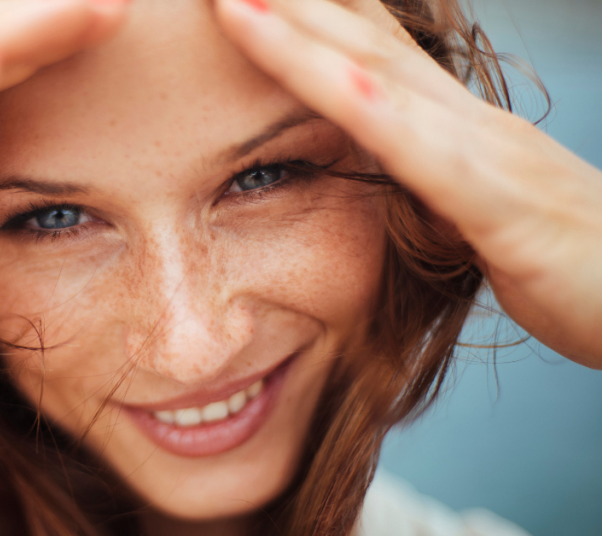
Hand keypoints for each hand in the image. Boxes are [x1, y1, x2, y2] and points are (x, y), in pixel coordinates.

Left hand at [213, 0, 601, 368]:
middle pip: (361, 42)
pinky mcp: (500, 205)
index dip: (314, 10)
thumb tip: (380, 167)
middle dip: (293, 2)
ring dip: (302, 34)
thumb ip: (430, 182)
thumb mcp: (481, 214)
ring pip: (376, 79)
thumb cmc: (577, 265)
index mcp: (455, 127)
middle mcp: (465, 121)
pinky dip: (372, 108)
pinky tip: (328, 76)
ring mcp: (484, 154)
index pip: (371, 49)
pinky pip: (425, 152)